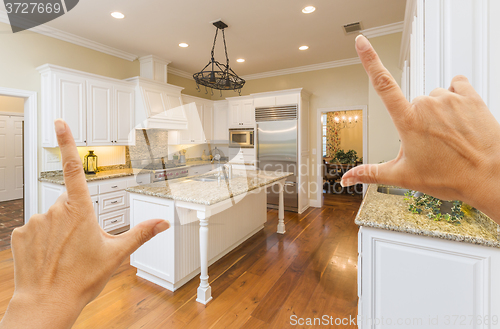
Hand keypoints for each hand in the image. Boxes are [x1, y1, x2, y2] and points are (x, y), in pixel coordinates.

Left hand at [0, 119, 169, 328]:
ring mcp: (35, 222)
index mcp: (80, 210)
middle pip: (68, 203)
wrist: (47, 302)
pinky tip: (49, 256)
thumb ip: (141, 233)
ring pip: (51, 217)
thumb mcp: (116, 254)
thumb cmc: (81, 279)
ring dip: (59, 230)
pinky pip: (34, 229)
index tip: (59, 123)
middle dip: (76, 217)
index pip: (74, 168)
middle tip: (82, 243)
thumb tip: (162, 223)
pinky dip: (42, 239)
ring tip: (66, 254)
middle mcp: (54, 211)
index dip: (67, 143)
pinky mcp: (20, 235)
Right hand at [342, 35, 499, 222]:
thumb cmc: (449, 177)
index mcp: (407, 121)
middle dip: (418, 120)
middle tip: (430, 144)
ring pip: (435, 98)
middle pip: (414, 104)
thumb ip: (371, 173)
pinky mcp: (470, 96)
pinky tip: (460, 117)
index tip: (361, 42)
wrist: (489, 176)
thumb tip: (346, 178)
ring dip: (438, 112)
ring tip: (449, 136)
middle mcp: (426, 104)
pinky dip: (456, 98)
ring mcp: (449, 98)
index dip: (370, 60)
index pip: (382, 84)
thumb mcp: (403, 177)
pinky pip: (457, 85)